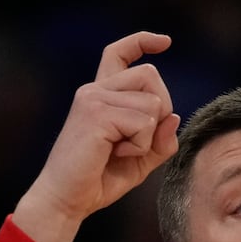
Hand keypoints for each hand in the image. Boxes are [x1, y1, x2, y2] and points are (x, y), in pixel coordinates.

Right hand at [12, 31, 181, 241]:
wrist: (67, 200)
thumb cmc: (98, 181)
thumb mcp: (140, 160)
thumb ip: (160, 140)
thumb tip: (173, 117)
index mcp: (101, 95)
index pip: (119, 54)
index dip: (142, 42)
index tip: (165, 41)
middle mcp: (95, 90)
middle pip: (150, 75)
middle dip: (160, 110)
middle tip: (136, 141)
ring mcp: (93, 98)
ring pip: (152, 103)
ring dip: (147, 136)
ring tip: (120, 152)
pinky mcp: (96, 113)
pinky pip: (144, 122)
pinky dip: (140, 146)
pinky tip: (115, 155)